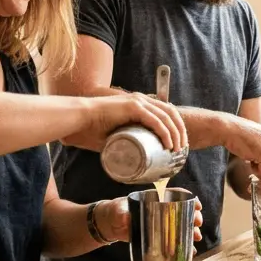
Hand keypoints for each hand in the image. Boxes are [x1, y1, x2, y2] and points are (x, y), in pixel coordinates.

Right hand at [66, 93, 187, 152]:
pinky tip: (168, 143)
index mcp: (140, 104)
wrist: (80, 119)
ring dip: (175, 134)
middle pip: (171, 113)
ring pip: (166, 117)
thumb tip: (131, 160)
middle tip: (181, 148)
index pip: (166, 112)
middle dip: (180, 131)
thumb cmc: (93, 129)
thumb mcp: (116, 134)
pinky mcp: (133, 107)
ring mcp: (138, 101)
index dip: (176, 126)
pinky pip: (155, 120)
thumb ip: (124, 141)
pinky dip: (165, 132)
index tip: (178, 143)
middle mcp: (142, 99)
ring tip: (176, 149)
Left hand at [99, 197, 204, 243]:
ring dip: (190, 231)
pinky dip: (182, 245)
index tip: (197, 205)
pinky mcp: (158, 236)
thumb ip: (120, 213)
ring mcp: (160, 223)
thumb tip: (125, 218)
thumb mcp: (117, 210)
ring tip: (196, 238)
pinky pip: (173, 239)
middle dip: (193, 217)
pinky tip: (189, 250)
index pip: (175, 195)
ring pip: (180, 225)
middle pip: (182, 211)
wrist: (110, 225)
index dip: (189, 199)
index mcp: (154, 199)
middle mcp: (160, 210)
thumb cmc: (115, 212)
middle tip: (198, 224)